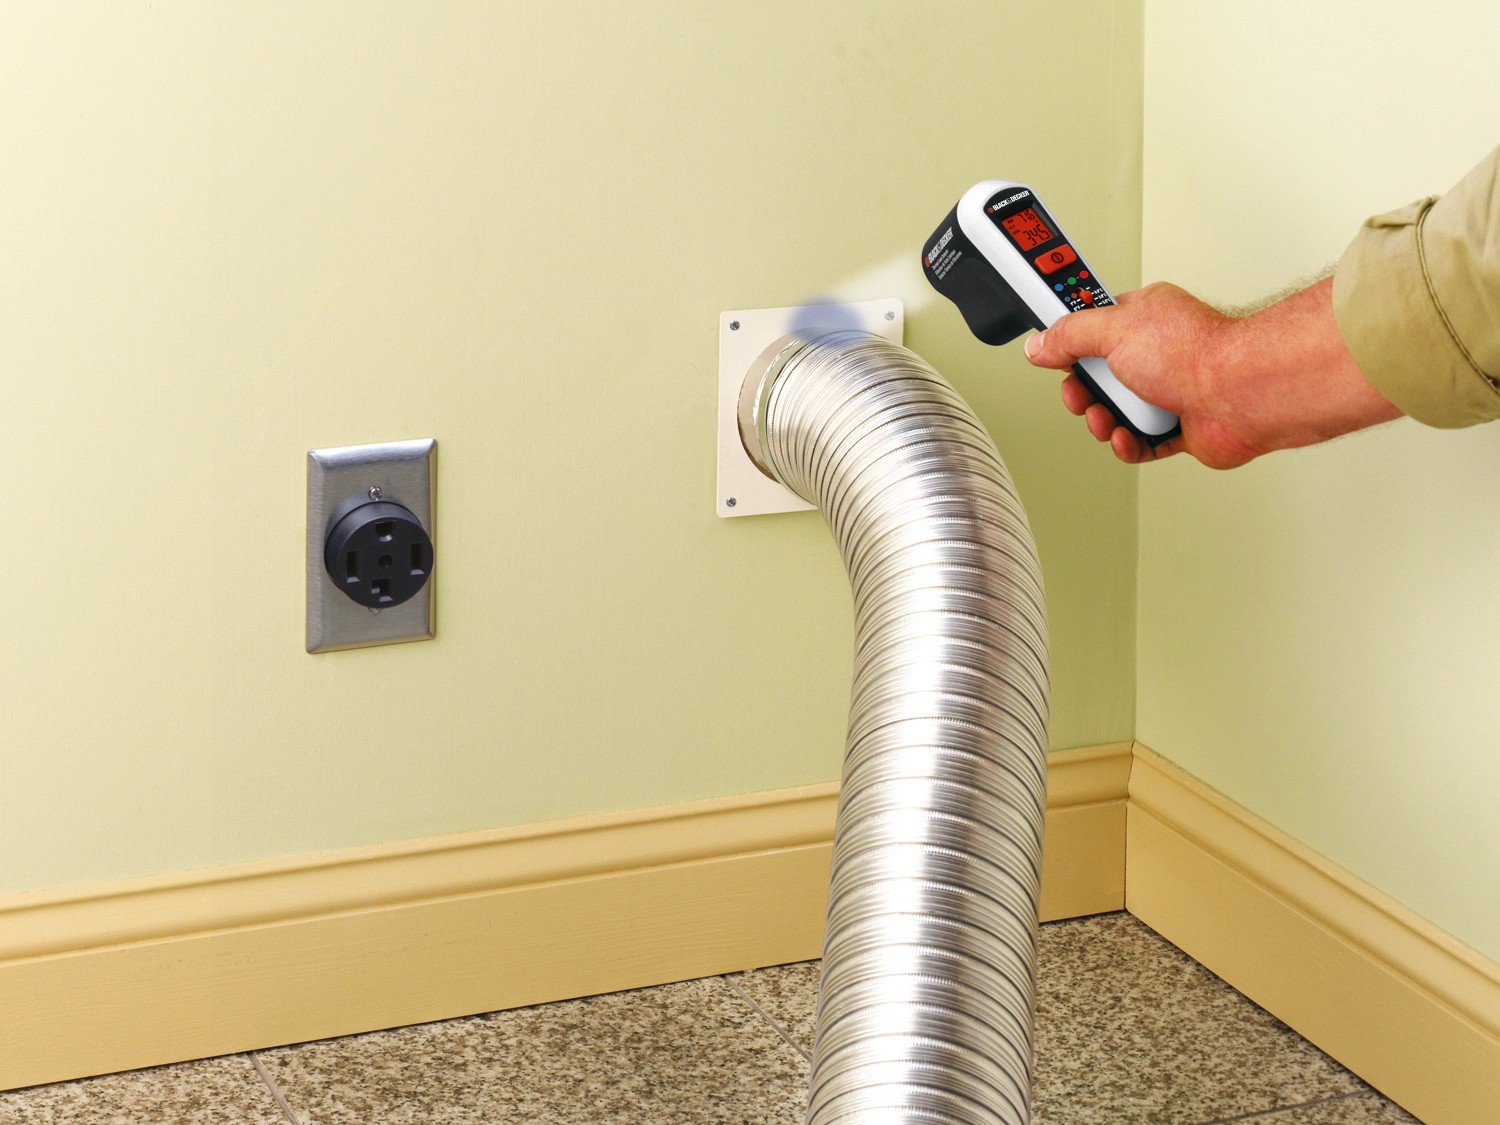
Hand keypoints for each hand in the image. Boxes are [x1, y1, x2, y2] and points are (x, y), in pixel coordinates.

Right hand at [1022, 278, 1402, 468]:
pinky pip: (1141, 441)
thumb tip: (1039, 343)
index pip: (1094, 324)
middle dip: (1084, 390)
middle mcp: (1157, 351)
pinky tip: (1127, 438)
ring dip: (1104, 420)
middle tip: (1080, 393)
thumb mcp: (1112, 330)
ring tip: (1106, 419)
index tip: (1051, 348)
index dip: (1070, 338)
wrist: (1238, 395)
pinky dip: (1129, 444)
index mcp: (1143, 317)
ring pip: (1118, 410)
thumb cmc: (1196, 354)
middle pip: (1100, 374)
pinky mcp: (1181, 426)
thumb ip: (1069, 335)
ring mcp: (1169, 390)